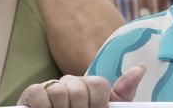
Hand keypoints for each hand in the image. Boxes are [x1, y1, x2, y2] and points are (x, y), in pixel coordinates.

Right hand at [18, 67, 143, 106]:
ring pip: (61, 91)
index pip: (98, 84)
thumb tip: (140, 68)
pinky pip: (41, 94)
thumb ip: (122, 94)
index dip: (97, 104)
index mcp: (88, 88)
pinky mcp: (32, 93)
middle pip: (80, 88)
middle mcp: (70, 83)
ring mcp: (51, 87)